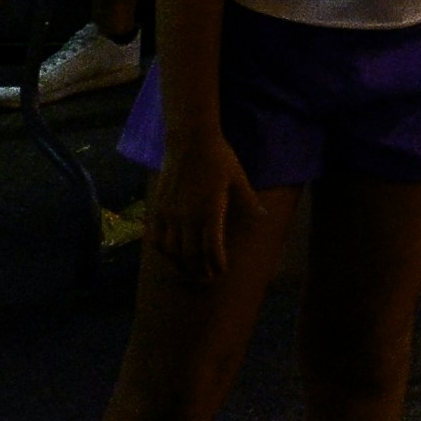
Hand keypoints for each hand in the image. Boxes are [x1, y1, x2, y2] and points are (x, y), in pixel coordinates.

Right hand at [140, 122, 244, 284]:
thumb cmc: (219, 158)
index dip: (216, 264)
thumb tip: (263, 217)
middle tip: (207, 279)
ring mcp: (170, 214)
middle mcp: (188, 217)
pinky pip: (156, 238)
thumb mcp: (238, 178)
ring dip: (181, 265)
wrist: (189, 141)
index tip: (221, 272)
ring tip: (191, 272)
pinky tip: (171, 254)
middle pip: (191, 255)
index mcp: (210, 211)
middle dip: (200, 271)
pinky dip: (164, 251)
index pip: (211, 249)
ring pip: (172, 251)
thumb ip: (248, 201)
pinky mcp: (158, 209)